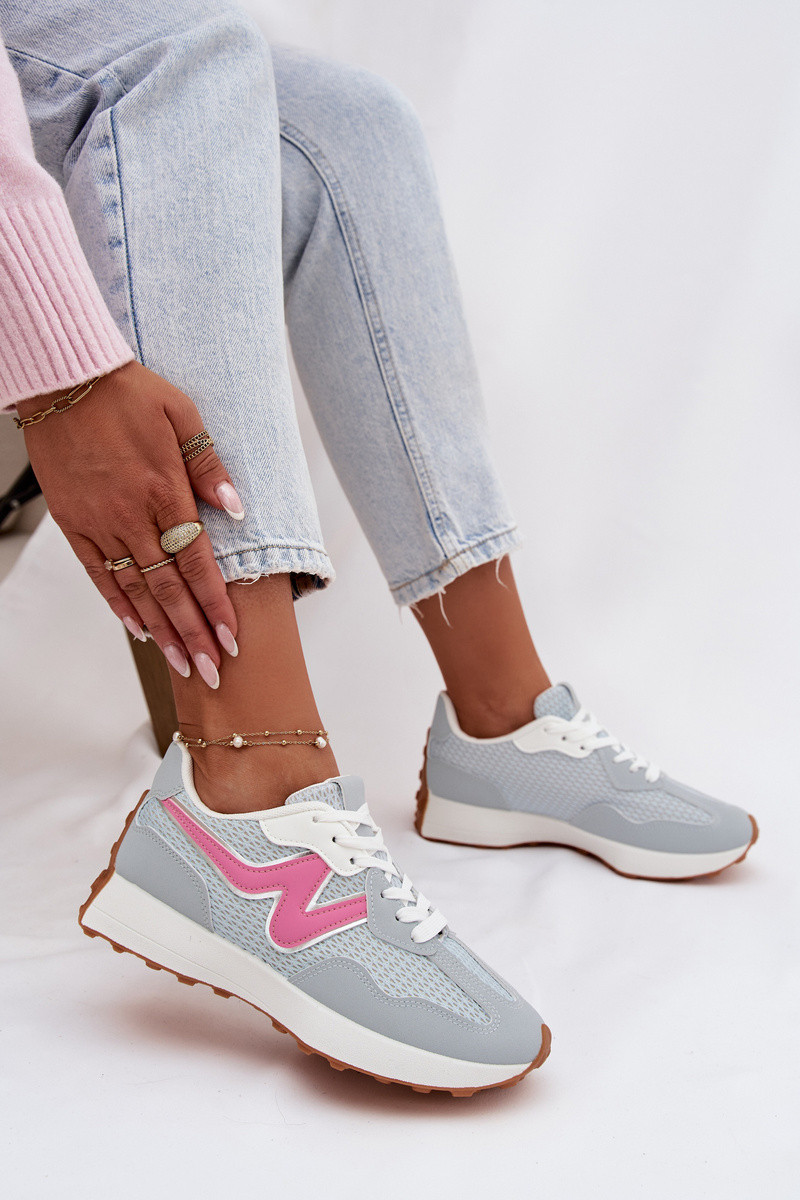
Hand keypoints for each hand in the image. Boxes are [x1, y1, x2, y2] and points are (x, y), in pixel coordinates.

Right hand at [18, 361, 243, 686]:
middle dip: (194, 634)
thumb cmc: (127, 392)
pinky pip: (98, 574)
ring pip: (136, 589)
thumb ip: (209, 467)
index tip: (233, 638)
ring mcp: (100, 523)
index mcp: (165, 490)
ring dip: (161, 631)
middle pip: (169, 589)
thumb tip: (236, 508)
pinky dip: (119, 605)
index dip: (216, 605)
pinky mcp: (73, 524)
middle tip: (212, 670)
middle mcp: (132, 515)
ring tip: (181, 663)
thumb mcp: (183, 415)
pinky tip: (137, 630)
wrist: (64, 378)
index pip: (197, 563)